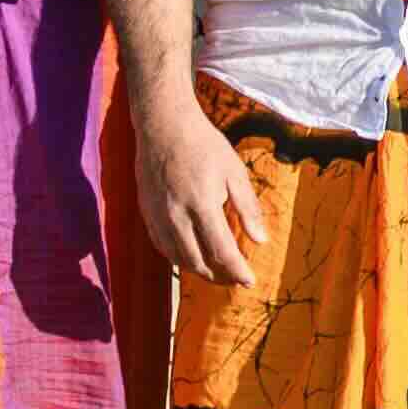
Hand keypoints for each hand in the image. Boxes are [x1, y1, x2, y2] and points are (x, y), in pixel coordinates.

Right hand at [131, 87, 266, 286]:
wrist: (163, 127)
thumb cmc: (205, 146)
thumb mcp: (235, 171)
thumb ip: (248, 208)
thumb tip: (261, 240)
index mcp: (202, 204)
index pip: (221, 250)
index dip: (237, 271)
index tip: (250, 281)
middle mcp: (176, 215)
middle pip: (197, 262)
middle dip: (219, 277)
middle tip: (236, 280)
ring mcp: (157, 217)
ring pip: (177, 258)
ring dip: (199, 271)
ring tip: (218, 273)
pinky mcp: (146, 214)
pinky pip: (162, 247)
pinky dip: (179, 258)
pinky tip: (192, 257)